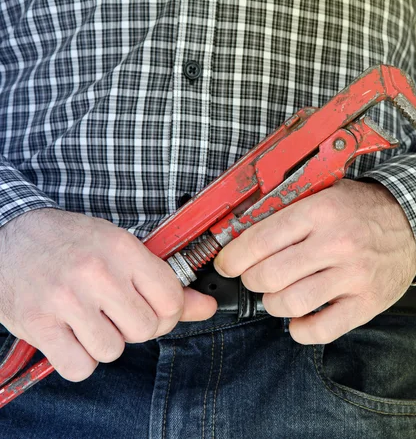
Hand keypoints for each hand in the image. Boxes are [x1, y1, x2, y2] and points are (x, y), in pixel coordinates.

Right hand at [0, 208, 216, 381]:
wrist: (9, 237)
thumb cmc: (70, 243)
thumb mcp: (121, 249)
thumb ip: (166, 283)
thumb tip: (206, 308)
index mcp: (123, 249)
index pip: (172, 301)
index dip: (167, 313)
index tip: (153, 308)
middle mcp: (96, 273)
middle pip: (146, 329)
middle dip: (135, 327)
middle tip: (115, 313)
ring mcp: (65, 299)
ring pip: (113, 351)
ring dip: (105, 343)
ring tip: (89, 320)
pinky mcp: (38, 323)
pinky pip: (79, 367)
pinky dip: (78, 360)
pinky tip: (71, 336)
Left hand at [213, 179, 415, 343]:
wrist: (413, 223)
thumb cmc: (363, 209)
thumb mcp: (326, 191)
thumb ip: (289, 208)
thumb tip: (241, 228)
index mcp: (321, 211)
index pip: (261, 239)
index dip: (234, 257)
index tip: (227, 264)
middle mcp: (337, 244)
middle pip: (270, 276)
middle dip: (251, 280)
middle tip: (255, 277)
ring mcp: (353, 276)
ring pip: (290, 304)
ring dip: (272, 304)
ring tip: (277, 294)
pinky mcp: (367, 302)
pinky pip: (322, 330)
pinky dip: (300, 330)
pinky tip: (298, 318)